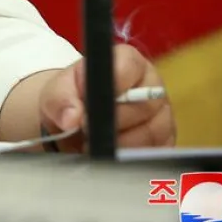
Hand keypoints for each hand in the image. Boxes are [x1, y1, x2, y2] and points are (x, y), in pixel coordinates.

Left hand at [38, 43, 175, 150]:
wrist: (76, 124)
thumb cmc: (71, 100)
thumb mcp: (57, 92)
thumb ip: (60, 99)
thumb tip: (72, 118)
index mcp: (128, 63)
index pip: (130, 65)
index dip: (111, 84)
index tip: (90, 102)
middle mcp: (151, 87)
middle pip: (143, 105)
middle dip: (111, 121)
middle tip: (87, 129)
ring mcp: (162, 117)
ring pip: (150, 134)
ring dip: (117, 144)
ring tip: (93, 144)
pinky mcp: (165, 144)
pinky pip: (153, 155)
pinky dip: (128, 158)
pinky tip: (109, 156)